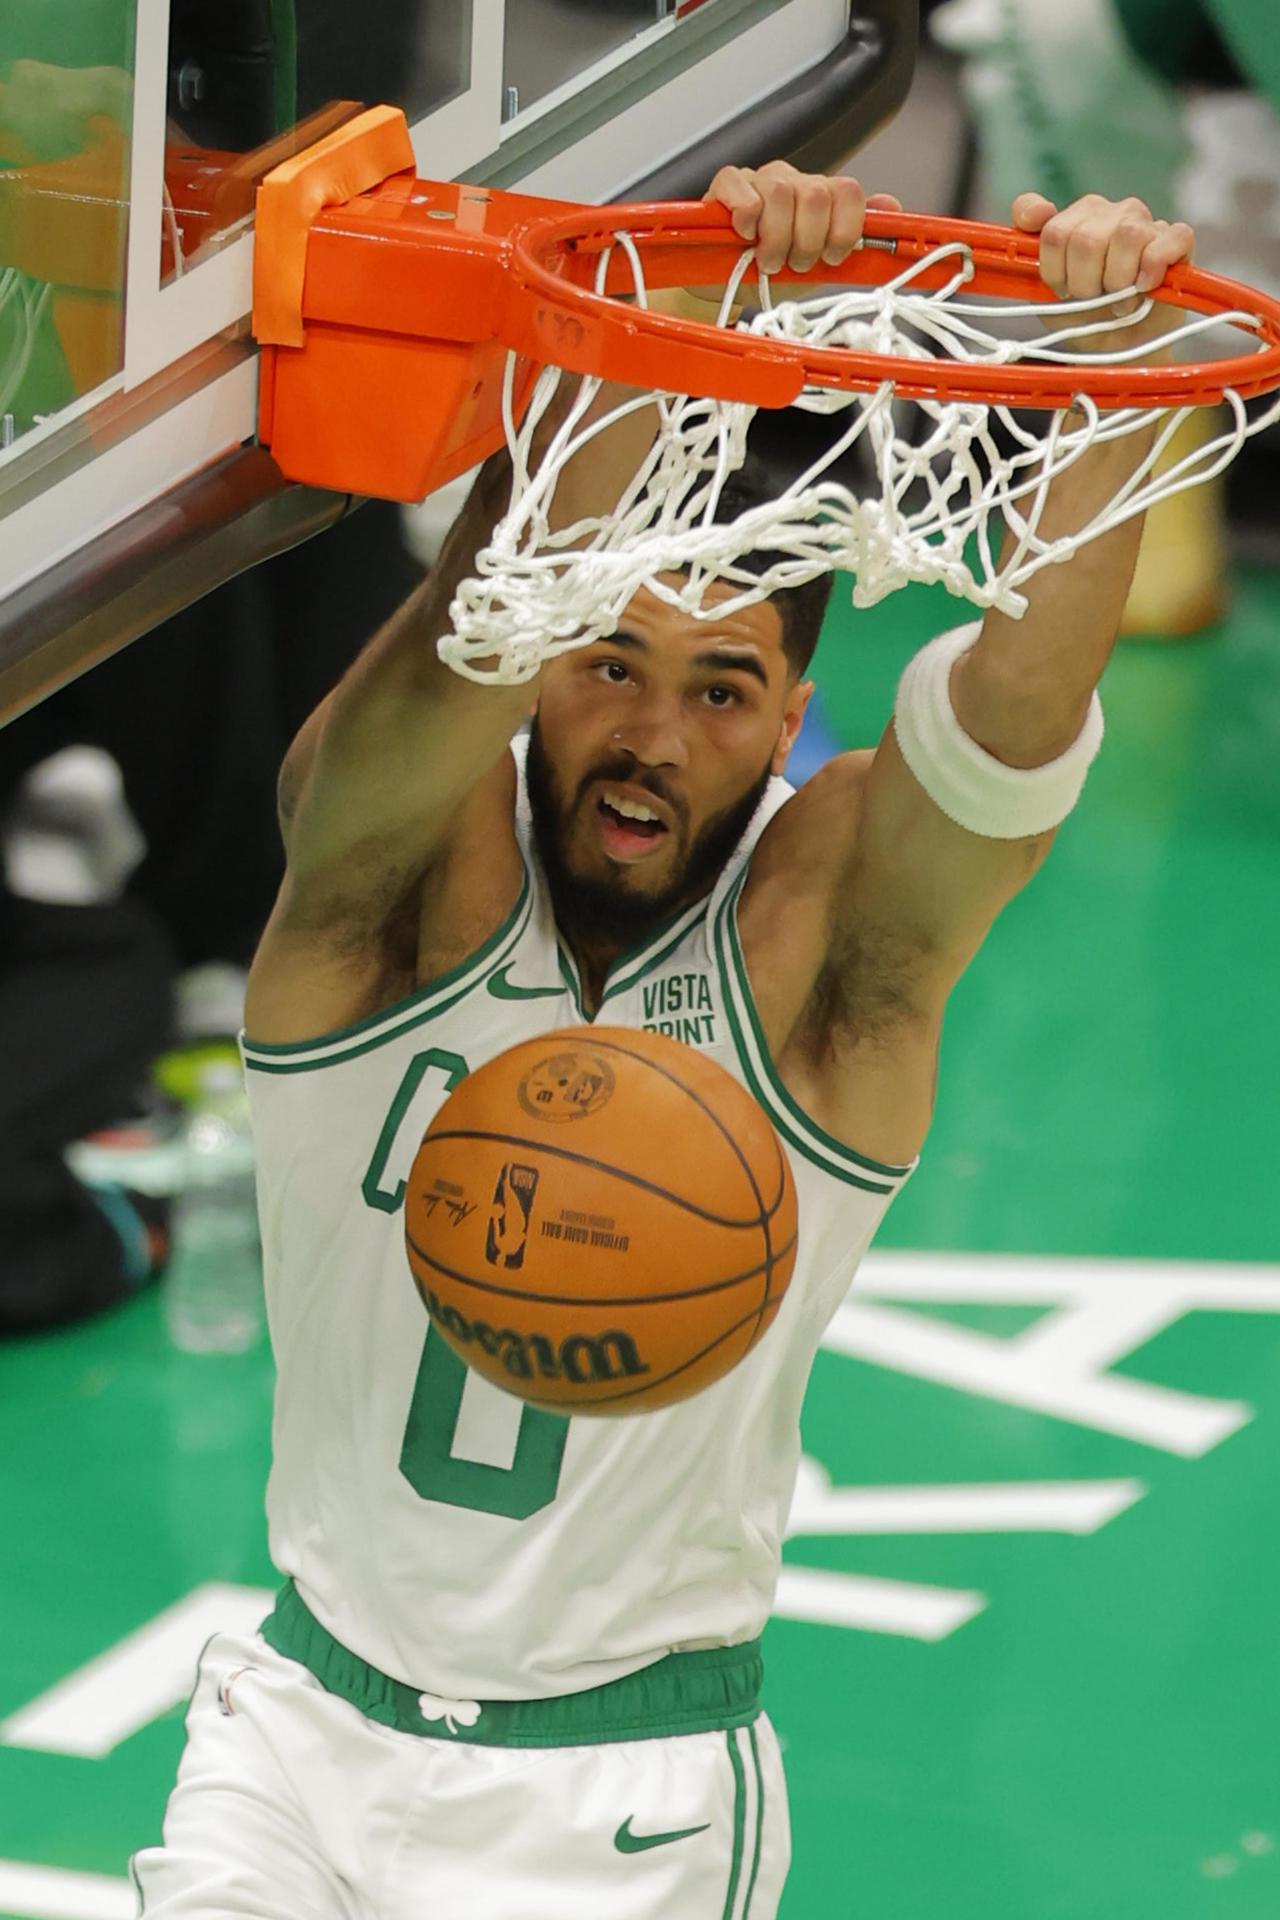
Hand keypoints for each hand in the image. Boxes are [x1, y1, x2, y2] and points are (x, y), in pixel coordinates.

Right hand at [706, 159, 901, 275]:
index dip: (844, 230)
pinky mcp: (727, 184)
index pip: (849, 192)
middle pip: (817, 196)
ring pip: (781, 194)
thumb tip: (892, 207)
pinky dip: (746, 217)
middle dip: (807, 242)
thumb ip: (854, 234)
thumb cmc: (772, 270)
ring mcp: (760, 179)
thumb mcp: (819, 261)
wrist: (726, 283)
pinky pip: (743, 190)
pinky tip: (745, 236)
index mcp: (820, 194)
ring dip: (776, 239)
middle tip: (793, 264)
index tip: (830, 258)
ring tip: (768, 261)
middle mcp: (793, 180)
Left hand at [1012, 191, 1194, 355]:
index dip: (1051, 264)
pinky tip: (1145, 288)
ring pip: (1126, 234)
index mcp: (1074, 220)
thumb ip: (1029, 253)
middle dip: (1084, 283)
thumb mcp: (1045, 293)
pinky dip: (1153, 269)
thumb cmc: (1085, 317)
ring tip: (1118, 298)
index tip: (1057, 287)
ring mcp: (1144, 222)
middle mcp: (1108, 213)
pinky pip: (1169, 238)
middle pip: (1085, 237)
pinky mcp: (1177, 239)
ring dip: (1118, 279)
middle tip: (1091, 299)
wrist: (1121, 350)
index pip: (1050, 225)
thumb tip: (1031, 215)